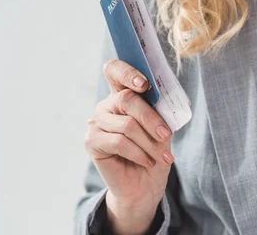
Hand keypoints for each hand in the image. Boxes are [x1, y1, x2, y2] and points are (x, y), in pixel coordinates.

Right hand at [84, 59, 173, 234]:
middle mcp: (107, 105)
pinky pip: (118, 142)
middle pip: (127, 99)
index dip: (127, 72)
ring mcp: (96, 122)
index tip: (144, 84)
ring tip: (161, 156)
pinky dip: (138, 153)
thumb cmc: (154, 153)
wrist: (144, 186)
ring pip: (127, 124)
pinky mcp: (91, 141)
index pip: (115, 70)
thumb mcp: (161, 130)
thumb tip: (163, 101)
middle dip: (151, 119)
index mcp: (123, 95)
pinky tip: (147, 161)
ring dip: (148, 143)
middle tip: (165, 135)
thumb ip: (158, 113)